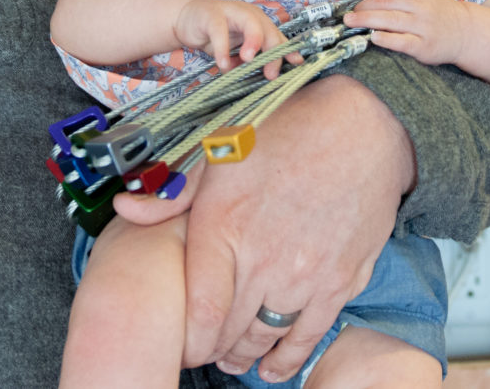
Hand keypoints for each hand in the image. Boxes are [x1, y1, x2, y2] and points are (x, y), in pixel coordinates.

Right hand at [175, 0, 301, 78]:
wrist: (187, 17)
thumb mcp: (236, 50)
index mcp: (260, 23)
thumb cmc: (216, 35)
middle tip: (270, 74)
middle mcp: (250, 15)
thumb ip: (248, 61)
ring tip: (249, 61)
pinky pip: (219, 31)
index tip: (297, 64)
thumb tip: (260, 77)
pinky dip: (222, 49)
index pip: (278, 38)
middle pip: (270, 32)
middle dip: (273, 53)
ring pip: (251, 25)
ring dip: (253, 43)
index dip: (288, 51)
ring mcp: (232, 12)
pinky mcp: (211, 15)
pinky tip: (222, 64)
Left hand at [178, 75, 415, 382]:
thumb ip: (175, 190)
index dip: (188, 340)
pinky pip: (311, 334)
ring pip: (266, 338)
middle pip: (230, 333)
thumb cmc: (289, 129)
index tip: (184, 341)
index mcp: (225, 227)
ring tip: (237, 357)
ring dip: (247, 354)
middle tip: (208, 348)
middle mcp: (265, 258)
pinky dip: (290, 357)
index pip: (200, 315)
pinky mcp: (342, 278)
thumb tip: (126, 210)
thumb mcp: (221, 147)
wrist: (363, 126)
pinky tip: (276, 365)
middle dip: (214, 348)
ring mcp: (307, 273)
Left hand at [343, 0, 468, 65]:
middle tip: (347, 16)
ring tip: (352, 23)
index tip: (357, 5)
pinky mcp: (424, 46)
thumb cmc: (440, 14)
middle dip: (363, 9)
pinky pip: (401, 42)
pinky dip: (386, 39)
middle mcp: (421, 8)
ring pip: (390, 22)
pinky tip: (373, 38)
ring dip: (367, 21)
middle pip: (386, 5)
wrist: (465, 32)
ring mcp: (423, 27)